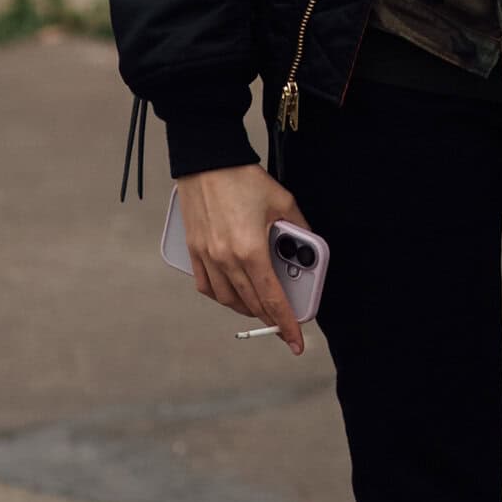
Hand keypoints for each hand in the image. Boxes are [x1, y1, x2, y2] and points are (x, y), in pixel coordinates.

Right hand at [176, 164, 311, 355]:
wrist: (207, 161)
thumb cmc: (243, 178)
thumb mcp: (282, 201)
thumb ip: (298, 228)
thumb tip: (307, 247)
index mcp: (250, 250)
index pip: (271, 299)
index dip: (285, 323)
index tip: (295, 341)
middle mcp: (225, 259)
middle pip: (251, 303)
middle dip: (270, 319)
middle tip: (283, 325)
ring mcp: (207, 256)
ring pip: (228, 299)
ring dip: (246, 308)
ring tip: (261, 307)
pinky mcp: (193, 250)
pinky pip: (207, 286)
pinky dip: (222, 296)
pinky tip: (233, 293)